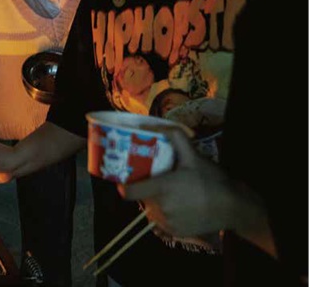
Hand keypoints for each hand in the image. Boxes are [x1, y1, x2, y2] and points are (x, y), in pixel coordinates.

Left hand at [119, 128, 241, 237]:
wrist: (234, 208)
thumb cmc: (211, 180)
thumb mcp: (193, 155)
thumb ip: (174, 137)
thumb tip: (153, 124)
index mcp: (161, 189)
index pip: (129, 191)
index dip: (125, 184)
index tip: (126, 178)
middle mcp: (161, 208)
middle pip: (142, 198)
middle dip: (147, 189)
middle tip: (158, 180)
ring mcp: (168, 223)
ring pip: (151, 210)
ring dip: (156, 202)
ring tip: (171, 193)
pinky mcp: (176, 233)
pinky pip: (162, 222)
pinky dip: (165, 214)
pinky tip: (178, 205)